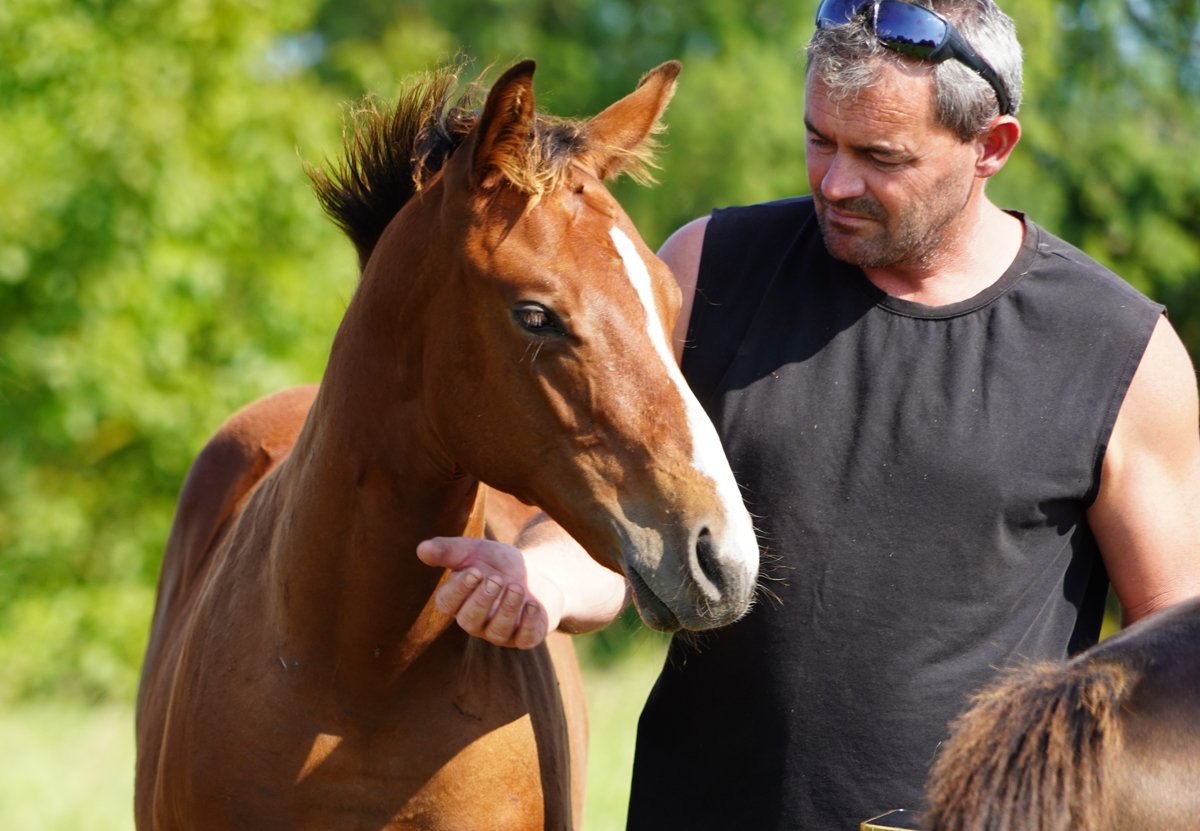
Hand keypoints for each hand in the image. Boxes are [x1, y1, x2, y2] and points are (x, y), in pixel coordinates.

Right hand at [416, 536, 564, 648]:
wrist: (535, 573)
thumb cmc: (498, 564)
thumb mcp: (475, 551)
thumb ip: (449, 550)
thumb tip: (421, 549)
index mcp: (459, 602)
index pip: (448, 603)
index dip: (459, 589)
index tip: (474, 571)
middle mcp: (477, 622)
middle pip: (470, 620)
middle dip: (482, 600)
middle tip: (495, 579)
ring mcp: (501, 632)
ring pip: (497, 631)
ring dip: (507, 609)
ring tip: (516, 587)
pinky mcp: (526, 637)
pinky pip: (525, 639)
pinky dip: (529, 623)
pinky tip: (533, 605)